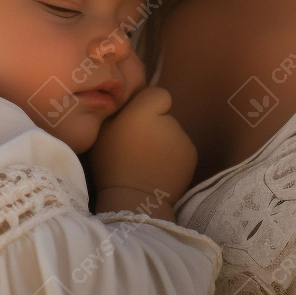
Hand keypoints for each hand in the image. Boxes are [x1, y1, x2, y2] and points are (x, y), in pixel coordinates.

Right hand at [90, 86, 197, 211]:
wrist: (134, 200)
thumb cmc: (112, 165)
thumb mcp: (103, 132)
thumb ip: (118, 110)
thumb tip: (127, 98)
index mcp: (142, 112)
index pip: (158, 93)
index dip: (150, 104)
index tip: (139, 120)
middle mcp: (167, 119)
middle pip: (165, 115)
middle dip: (156, 125)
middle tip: (141, 145)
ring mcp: (182, 137)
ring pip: (174, 132)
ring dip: (165, 141)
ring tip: (150, 161)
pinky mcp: (192, 154)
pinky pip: (182, 148)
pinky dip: (174, 156)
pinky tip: (161, 170)